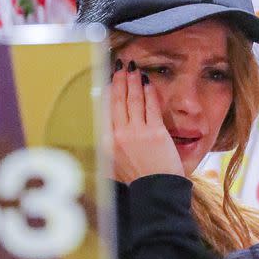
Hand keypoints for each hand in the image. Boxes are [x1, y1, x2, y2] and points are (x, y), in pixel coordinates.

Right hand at [109, 59, 183, 183]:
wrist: (154, 192)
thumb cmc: (135, 181)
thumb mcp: (111, 165)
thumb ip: (107, 146)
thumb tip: (103, 127)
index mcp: (105, 143)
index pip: (104, 110)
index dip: (107, 92)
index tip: (107, 79)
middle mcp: (118, 135)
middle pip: (117, 101)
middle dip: (119, 81)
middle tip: (120, 66)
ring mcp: (137, 133)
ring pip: (133, 100)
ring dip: (133, 82)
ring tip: (133, 69)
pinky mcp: (155, 133)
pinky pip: (151, 107)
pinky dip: (149, 92)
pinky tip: (148, 82)